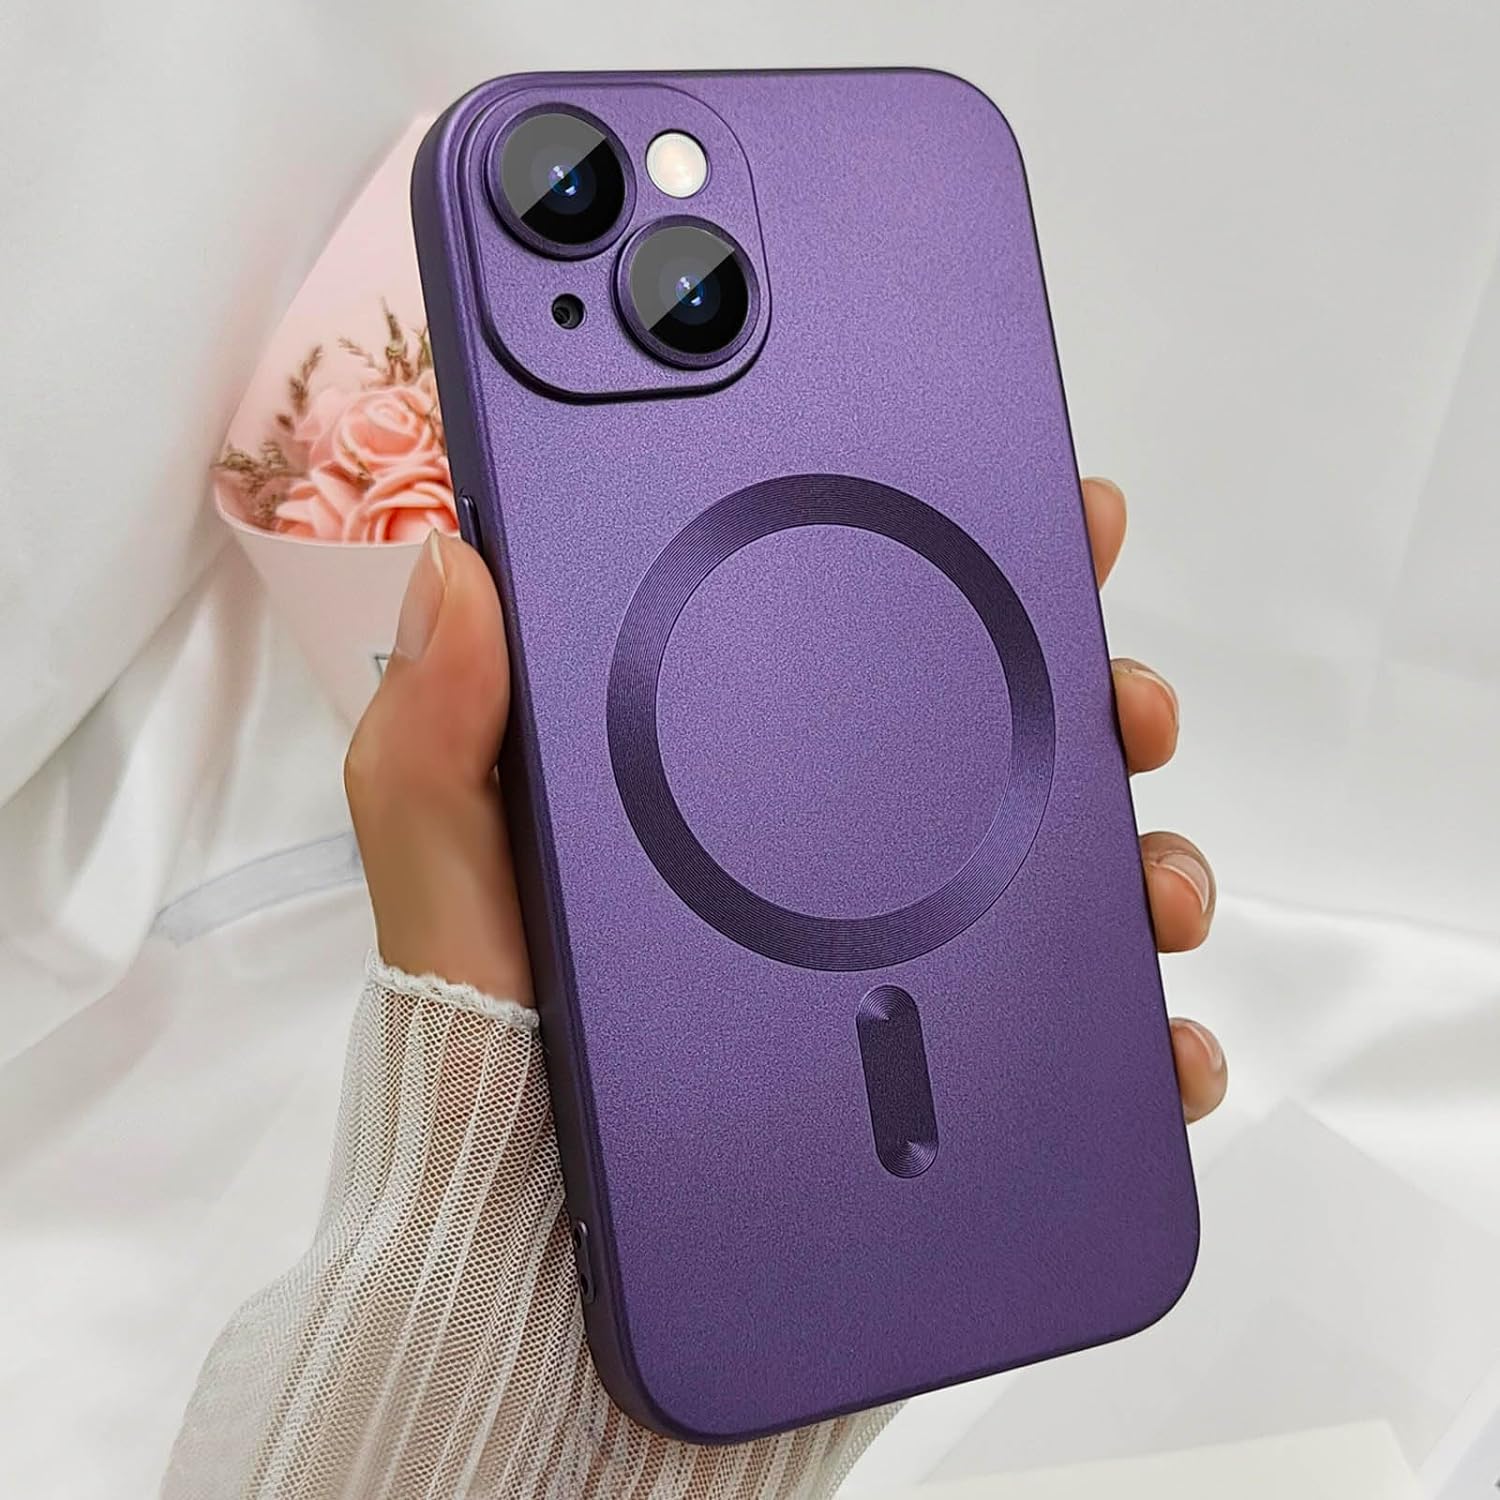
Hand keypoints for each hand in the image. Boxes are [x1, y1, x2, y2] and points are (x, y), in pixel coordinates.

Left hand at [345, 476, 1224, 1121]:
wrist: (538, 1296)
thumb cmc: (486, 1080)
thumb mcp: (452, 894)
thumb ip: (438, 741)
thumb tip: (458, 560)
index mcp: (736, 797)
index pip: (861, 655)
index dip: (963, 569)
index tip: (1043, 514)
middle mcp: (830, 881)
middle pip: (997, 760)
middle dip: (1094, 707)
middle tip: (1125, 700)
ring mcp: (896, 989)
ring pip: (1061, 893)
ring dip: (1140, 866)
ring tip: (1154, 887)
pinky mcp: (941, 1104)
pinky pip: (1071, 1057)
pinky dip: (1137, 1041)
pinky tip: (1158, 1042)